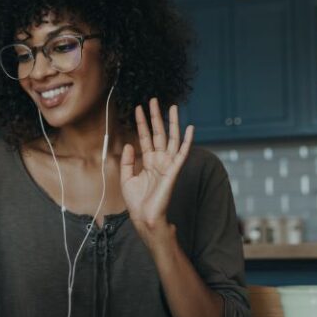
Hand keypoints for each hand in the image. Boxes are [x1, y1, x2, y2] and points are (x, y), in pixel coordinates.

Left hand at [120, 98, 193, 249]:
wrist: (144, 217)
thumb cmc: (137, 202)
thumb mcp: (126, 178)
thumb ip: (128, 161)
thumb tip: (129, 144)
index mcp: (148, 161)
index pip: (145, 137)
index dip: (141, 122)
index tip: (138, 108)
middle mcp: (159, 160)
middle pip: (159, 133)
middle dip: (156, 116)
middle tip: (154, 100)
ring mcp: (167, 164)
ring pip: (172, 139)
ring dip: (172, 123)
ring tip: (172, 107)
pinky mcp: (173, 171)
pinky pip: (182, 153)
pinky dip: (187, 141)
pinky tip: (190, 128)